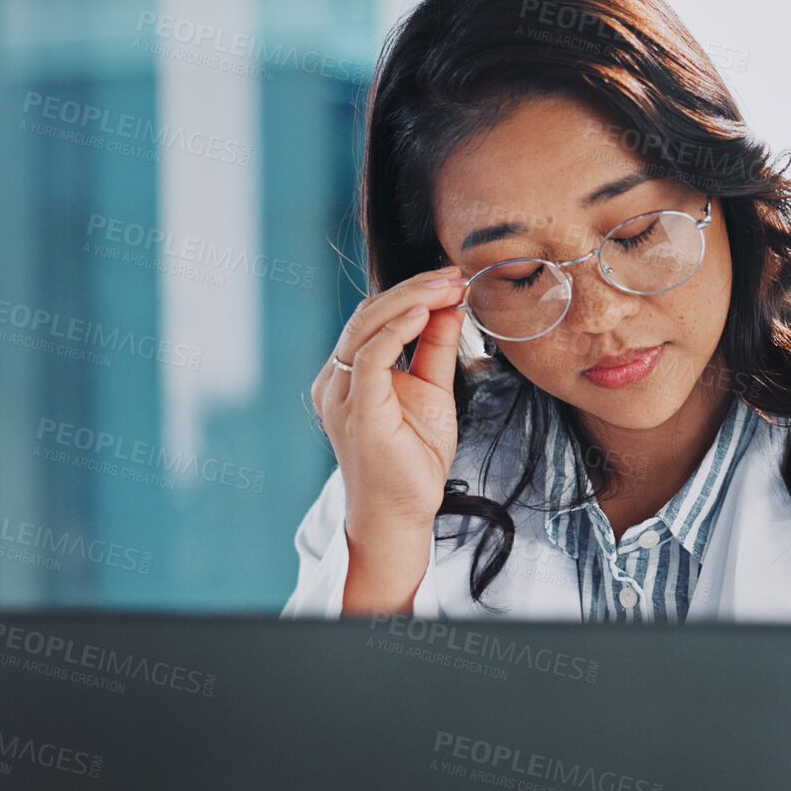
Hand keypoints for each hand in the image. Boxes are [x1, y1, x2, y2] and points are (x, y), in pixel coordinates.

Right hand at [312, 266, 468, 537]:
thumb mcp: (433, 390)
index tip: (452, 279)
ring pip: (367, 327)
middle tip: (454, 276)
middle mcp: (336, 380)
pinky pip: (370, 357)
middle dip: (415, 289)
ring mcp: (340, 395)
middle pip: (369, 314)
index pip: (374, 317)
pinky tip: (423, 315)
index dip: (413, 292)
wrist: (402, 514)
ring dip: (412, 300)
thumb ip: (436, 348)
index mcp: (349, 373)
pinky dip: (396, 331)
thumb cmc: (413, 459)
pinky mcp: (356, 411)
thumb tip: (451, 305)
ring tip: (447, 287)